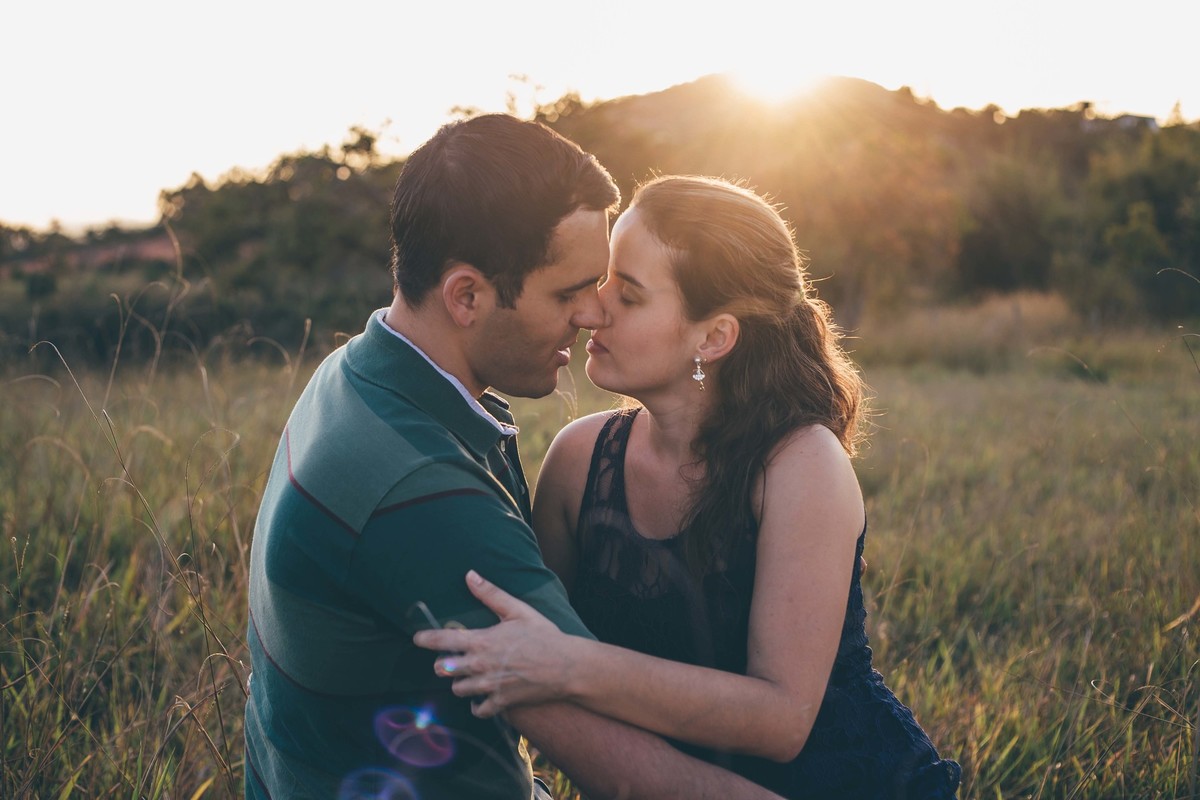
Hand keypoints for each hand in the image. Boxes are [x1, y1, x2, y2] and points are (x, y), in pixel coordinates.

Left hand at [411, 570, 580, 717]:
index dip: (427, 639)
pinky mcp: (502, 702)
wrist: (567, 666)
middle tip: (448, 661)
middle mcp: (481, 665)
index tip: (417, 638)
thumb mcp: (518, 610)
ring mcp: (490, 686)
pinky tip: (479, 698)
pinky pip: (479, 709)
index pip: (444, 640)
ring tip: (466, 676)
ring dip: (459, 683)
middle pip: (445, 669)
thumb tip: (470, 575)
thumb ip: (491, 594)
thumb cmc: (544, 635)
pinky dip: (476, 705)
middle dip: (443, 664)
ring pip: (459, 689)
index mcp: (482, 641)